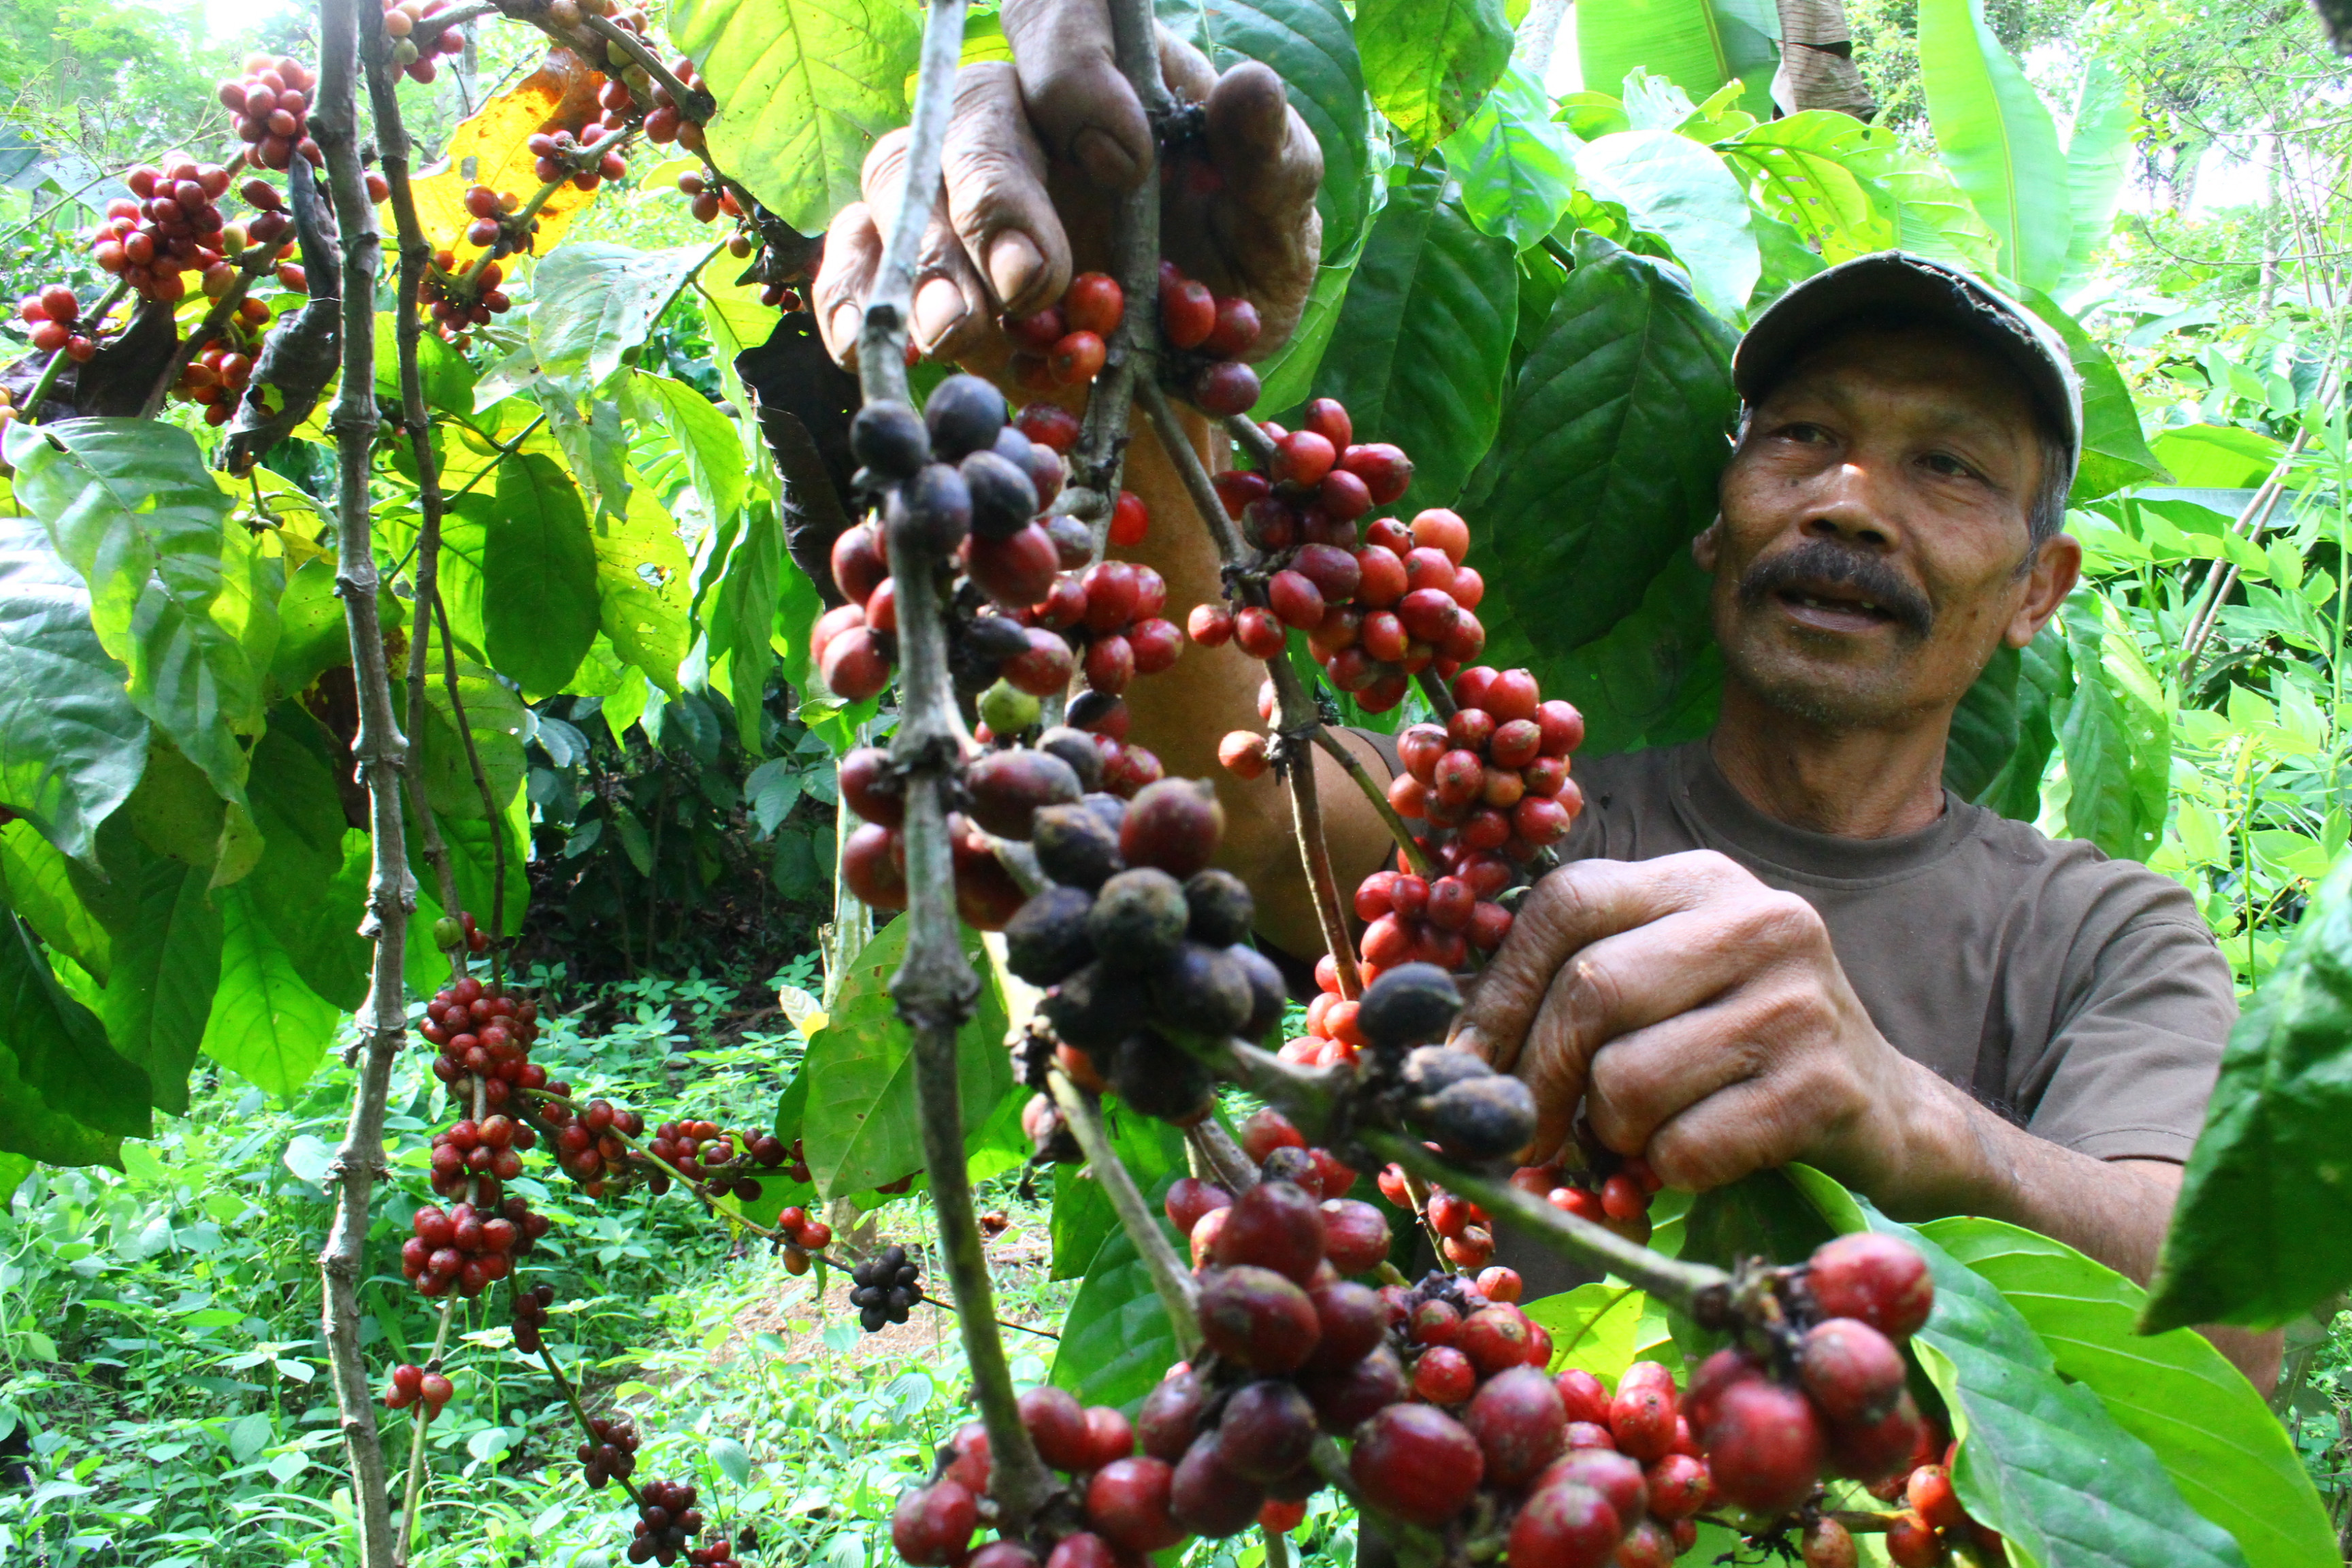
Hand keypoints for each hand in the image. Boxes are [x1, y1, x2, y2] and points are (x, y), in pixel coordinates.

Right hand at [813, 0, 1323, 367]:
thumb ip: (1270, 164)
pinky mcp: (917, 263)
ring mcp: (957, 188)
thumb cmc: (1231, 278)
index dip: (1077, 75)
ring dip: (927, 259)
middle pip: (973, 115)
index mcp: (1111, 80)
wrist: (1181, 382)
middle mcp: (1022, 118)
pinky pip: (855, 254)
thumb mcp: (1276, 227)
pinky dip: (854, 297)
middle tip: (1032, 282)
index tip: (1127, 161)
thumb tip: (1249, 89)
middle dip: (995, 197)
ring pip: (903, 179)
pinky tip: (877, 344)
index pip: (1063, 17)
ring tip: (963, 331)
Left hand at [1452, 851, 1925, 1192]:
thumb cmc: (1738, 1051)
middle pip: (1589, 992)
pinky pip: (1688, 1146)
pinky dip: (1667, 1172)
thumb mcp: (1660, 985)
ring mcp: (1798, 1000)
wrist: (1888, 1112)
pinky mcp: (1825, 1087)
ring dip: (1609, 1132)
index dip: (1497, 992)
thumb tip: (1445, 1052)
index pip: (1562, 906)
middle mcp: (1755, 918)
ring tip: (1637, 1136)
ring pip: (1629, 1079)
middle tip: (1528, 1136)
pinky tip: (1694, 1159)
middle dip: (1539, 1080)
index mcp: (1696, 881)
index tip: (1463, 1065)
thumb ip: (1568, 987)